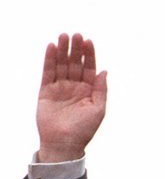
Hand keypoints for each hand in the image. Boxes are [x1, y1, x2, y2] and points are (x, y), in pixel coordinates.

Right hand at [36, 33, 107, 162]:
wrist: (65, 143)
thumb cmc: (84, 129)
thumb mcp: (98, 109)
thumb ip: (101, 89)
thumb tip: (104, 71)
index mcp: (88, 91)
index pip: (89, 68)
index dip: (89, 55)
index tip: (88, 41)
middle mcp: (74, 87)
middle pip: (74, 63)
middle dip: (75, 49)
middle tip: (76, 34)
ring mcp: (60, 88)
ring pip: (61, 65)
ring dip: (62, 50)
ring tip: (63, 36)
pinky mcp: (46, 91)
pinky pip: (48, 72)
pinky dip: (49, 60)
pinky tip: (51, 47)